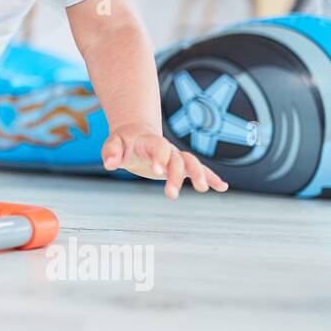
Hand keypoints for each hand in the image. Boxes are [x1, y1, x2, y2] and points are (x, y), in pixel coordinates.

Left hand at [102, 124, 228, 197]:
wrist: (137, 135)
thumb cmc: (124, 142)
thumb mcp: (113, 143)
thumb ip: (110, 152)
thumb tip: (108, 164)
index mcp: (151, 142)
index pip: (159, 148)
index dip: (159, 157)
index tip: (157, 171)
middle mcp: (167, 149)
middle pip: (177, 159)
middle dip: (177, 176)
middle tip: (171, 194)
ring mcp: (176, 156)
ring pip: (192, 163)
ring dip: (199, 175)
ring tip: (203, 189)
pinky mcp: (180, 166)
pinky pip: (199, 169)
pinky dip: (211, 177)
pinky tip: (222, 187)